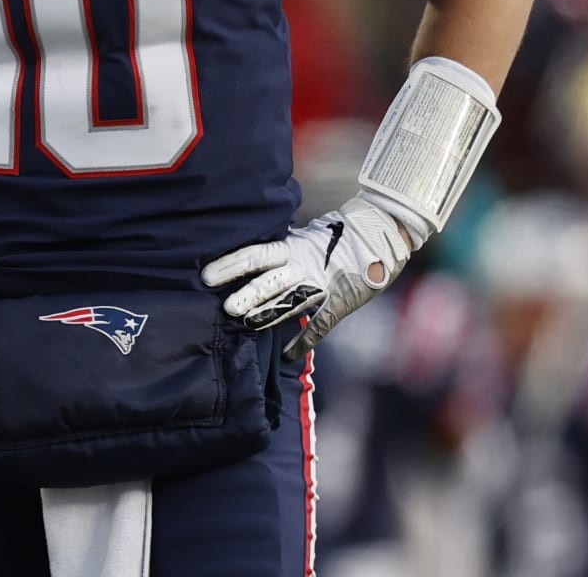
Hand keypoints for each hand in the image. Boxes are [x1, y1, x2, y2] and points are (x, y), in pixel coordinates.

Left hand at [201, 194, 413, 359]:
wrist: (380, 235)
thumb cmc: (335, 235)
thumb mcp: (304, 237)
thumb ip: (281, 249)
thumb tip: (249, 255)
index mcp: (293, 247)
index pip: (255, 255)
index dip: (231, 265)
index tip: (207, 275)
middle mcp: (304, 266)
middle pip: (270, 281)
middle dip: (247, 295)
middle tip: (226, 308)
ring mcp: (322, 285)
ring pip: (291, 302)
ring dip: (269, 315)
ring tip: (247, 325)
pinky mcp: (340, 302)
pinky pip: (319, 324)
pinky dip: (304, 340)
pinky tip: (287, 354)